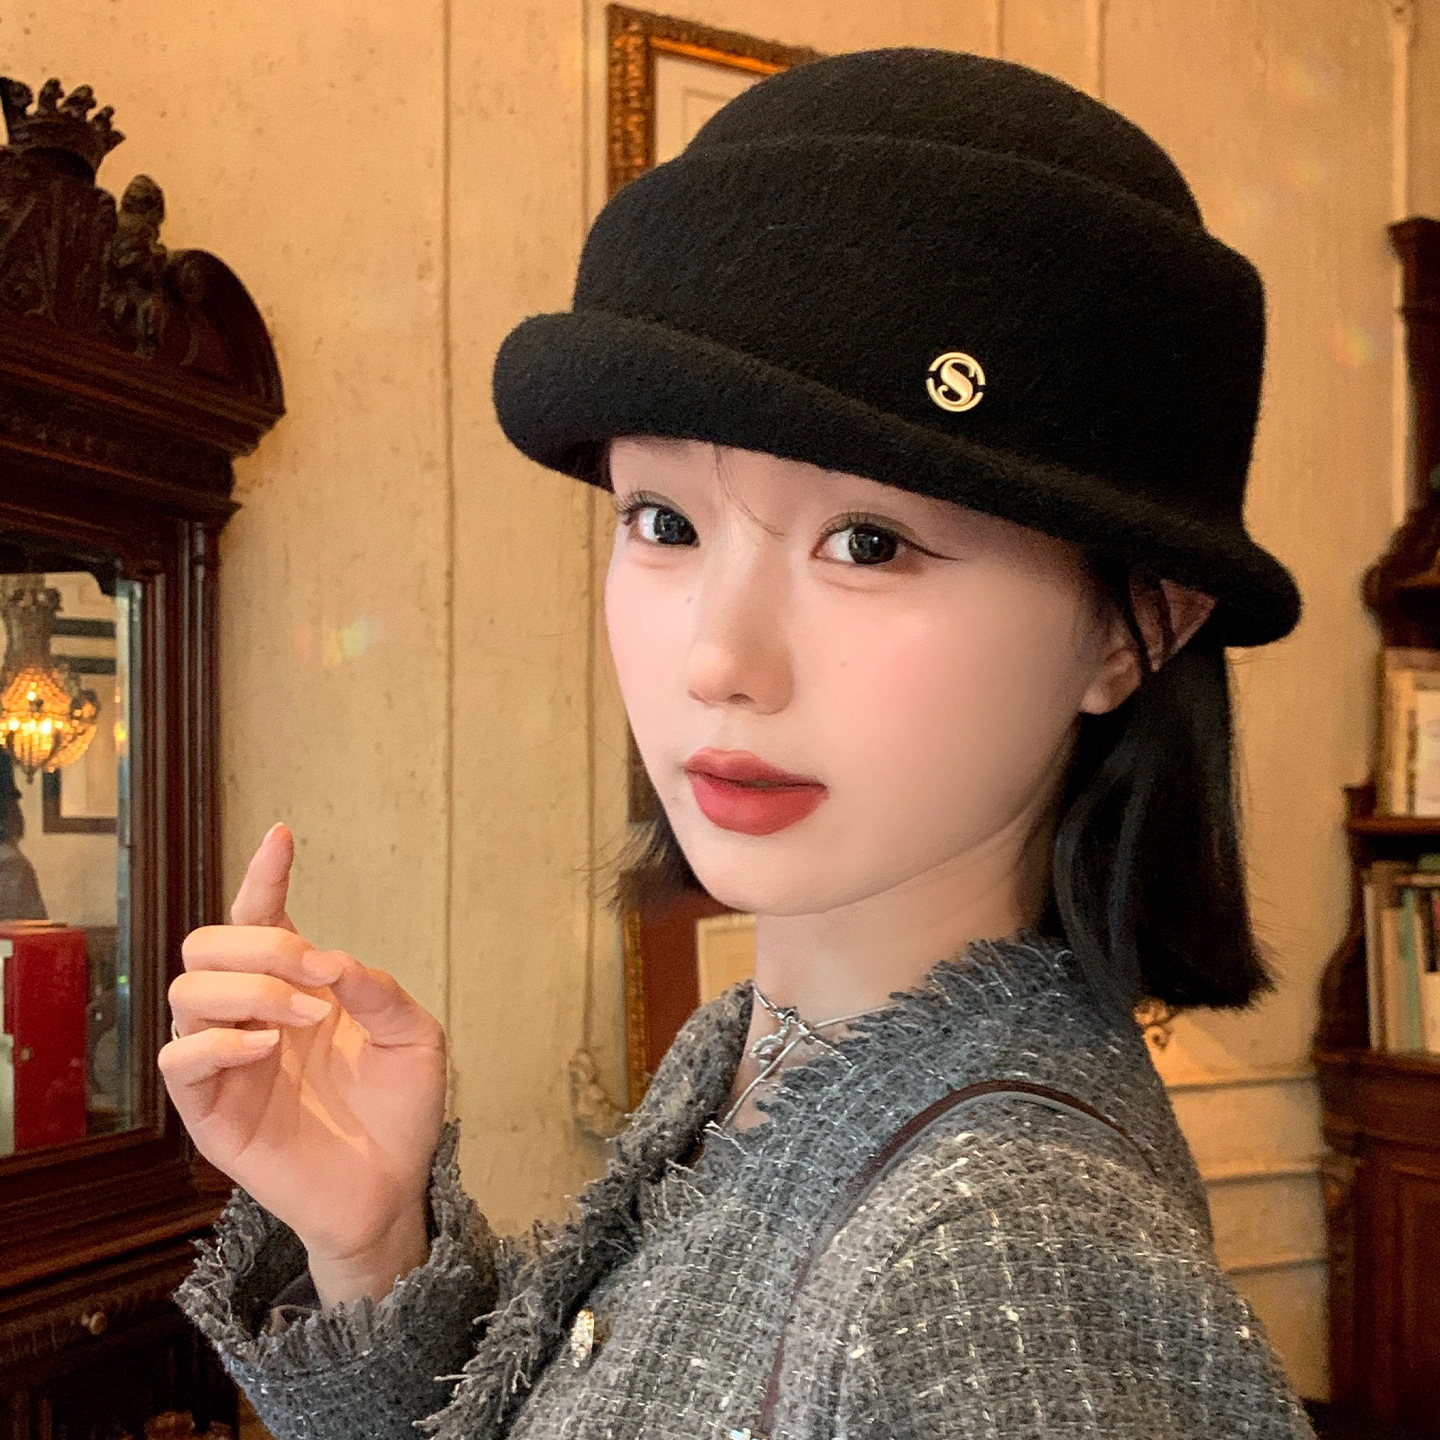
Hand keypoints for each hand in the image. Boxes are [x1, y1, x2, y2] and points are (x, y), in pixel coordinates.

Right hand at [159, 823, 447, 1295]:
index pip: (262, 918)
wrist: (393, 1188)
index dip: (265, 875)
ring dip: (250, 990)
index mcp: (296, 988)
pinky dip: (219, 1042)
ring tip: (307, 1017)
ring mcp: (225, 1063)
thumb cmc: (400, 1109)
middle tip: (318, 972)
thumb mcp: (414, 1038)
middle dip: (261, 943)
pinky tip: (268, 1048)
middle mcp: (252, 1016)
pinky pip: (180, 1061)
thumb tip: (334, 961)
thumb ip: (378, 992)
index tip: (282, 836)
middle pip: (207, 944)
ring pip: (185, 993)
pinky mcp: (209, 1113)